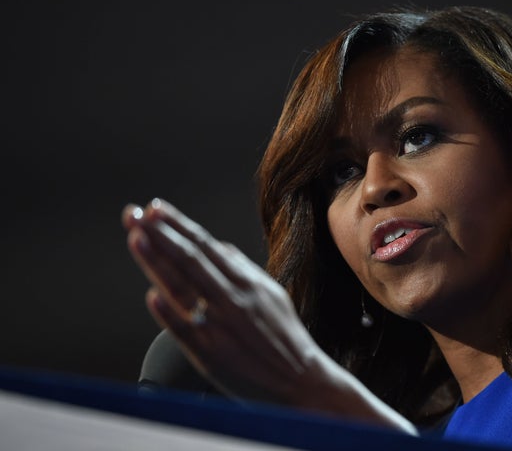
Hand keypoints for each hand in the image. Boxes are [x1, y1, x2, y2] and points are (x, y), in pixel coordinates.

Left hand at [122, 198, 416, 432]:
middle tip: (134, 214)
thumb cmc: (284, 338)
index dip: (178, 226)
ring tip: (136, 237)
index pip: (205, 245)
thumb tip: (221, 247)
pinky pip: (186, 330)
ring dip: (156, 261)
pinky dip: (169, 312)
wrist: (300, 380)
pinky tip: (152, 296)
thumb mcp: (271, 293)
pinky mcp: (211, 354)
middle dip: (159, 233)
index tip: (155, 208)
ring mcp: (220, 325)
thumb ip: (244, 270)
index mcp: (246, 282)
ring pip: (183, 287)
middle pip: (189, 259)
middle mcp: (231, 298)